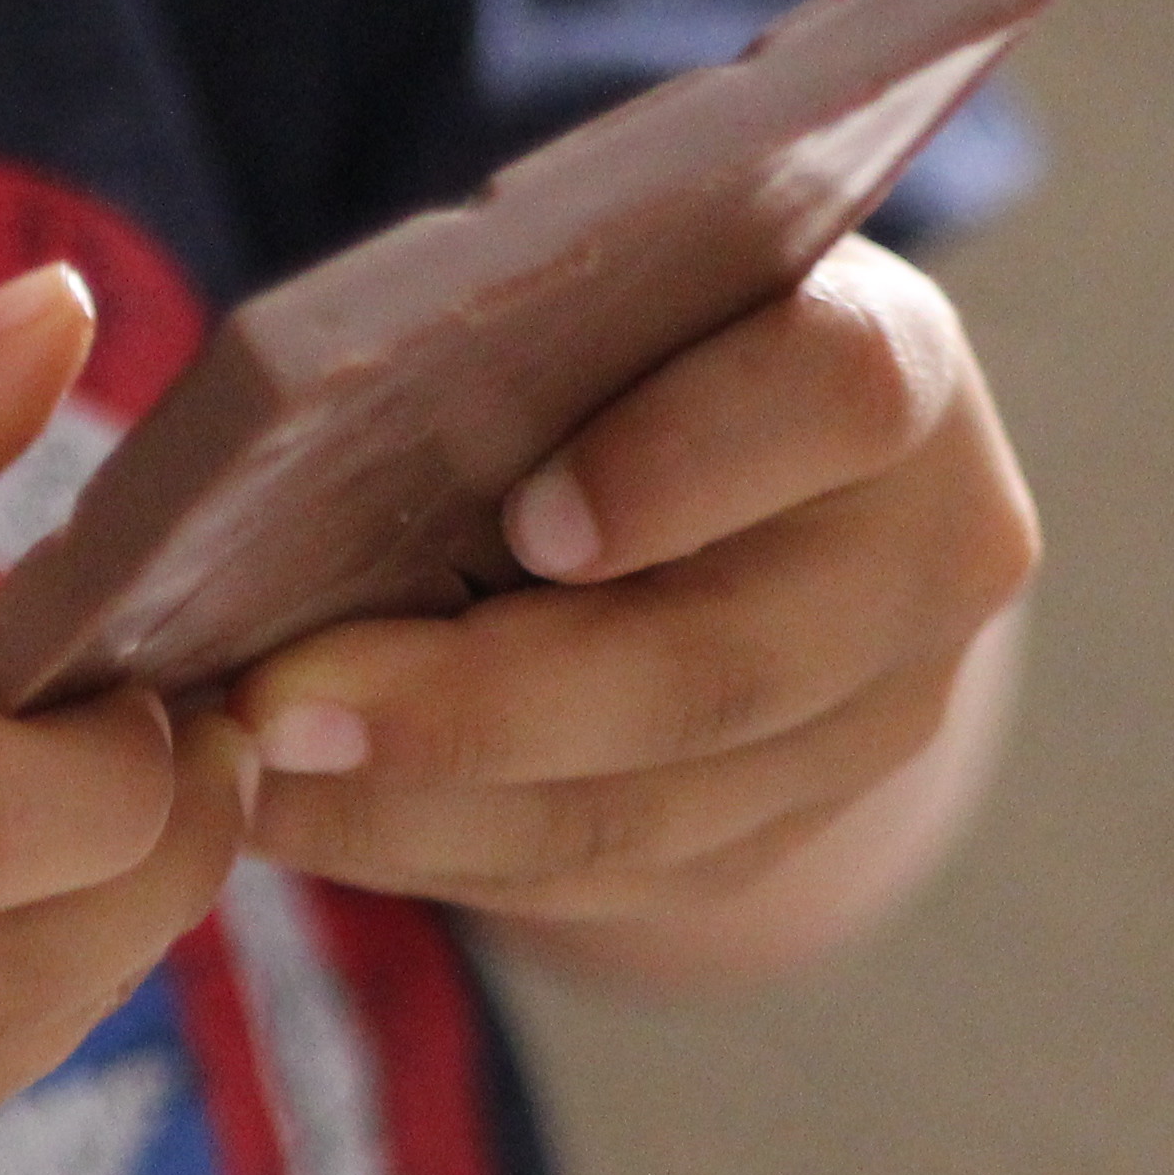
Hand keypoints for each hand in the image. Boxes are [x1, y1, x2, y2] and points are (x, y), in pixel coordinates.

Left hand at [225, 236, 1037, 985]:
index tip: (527, 520)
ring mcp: (869, 724)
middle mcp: (924, 558)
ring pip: (637, 813)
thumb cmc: (633, 341)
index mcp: (893, 362)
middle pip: (705, 673)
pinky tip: (307, 818)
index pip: (834, 400)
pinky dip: (431, 855)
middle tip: (274, 713)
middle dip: (468, 711)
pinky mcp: (780, 835)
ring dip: (413, 813)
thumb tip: (293, 457)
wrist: (751, 477)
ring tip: (249, 778)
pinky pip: (598, 877)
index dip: (677, 470)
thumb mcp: (607, 297)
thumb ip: (522, 344)